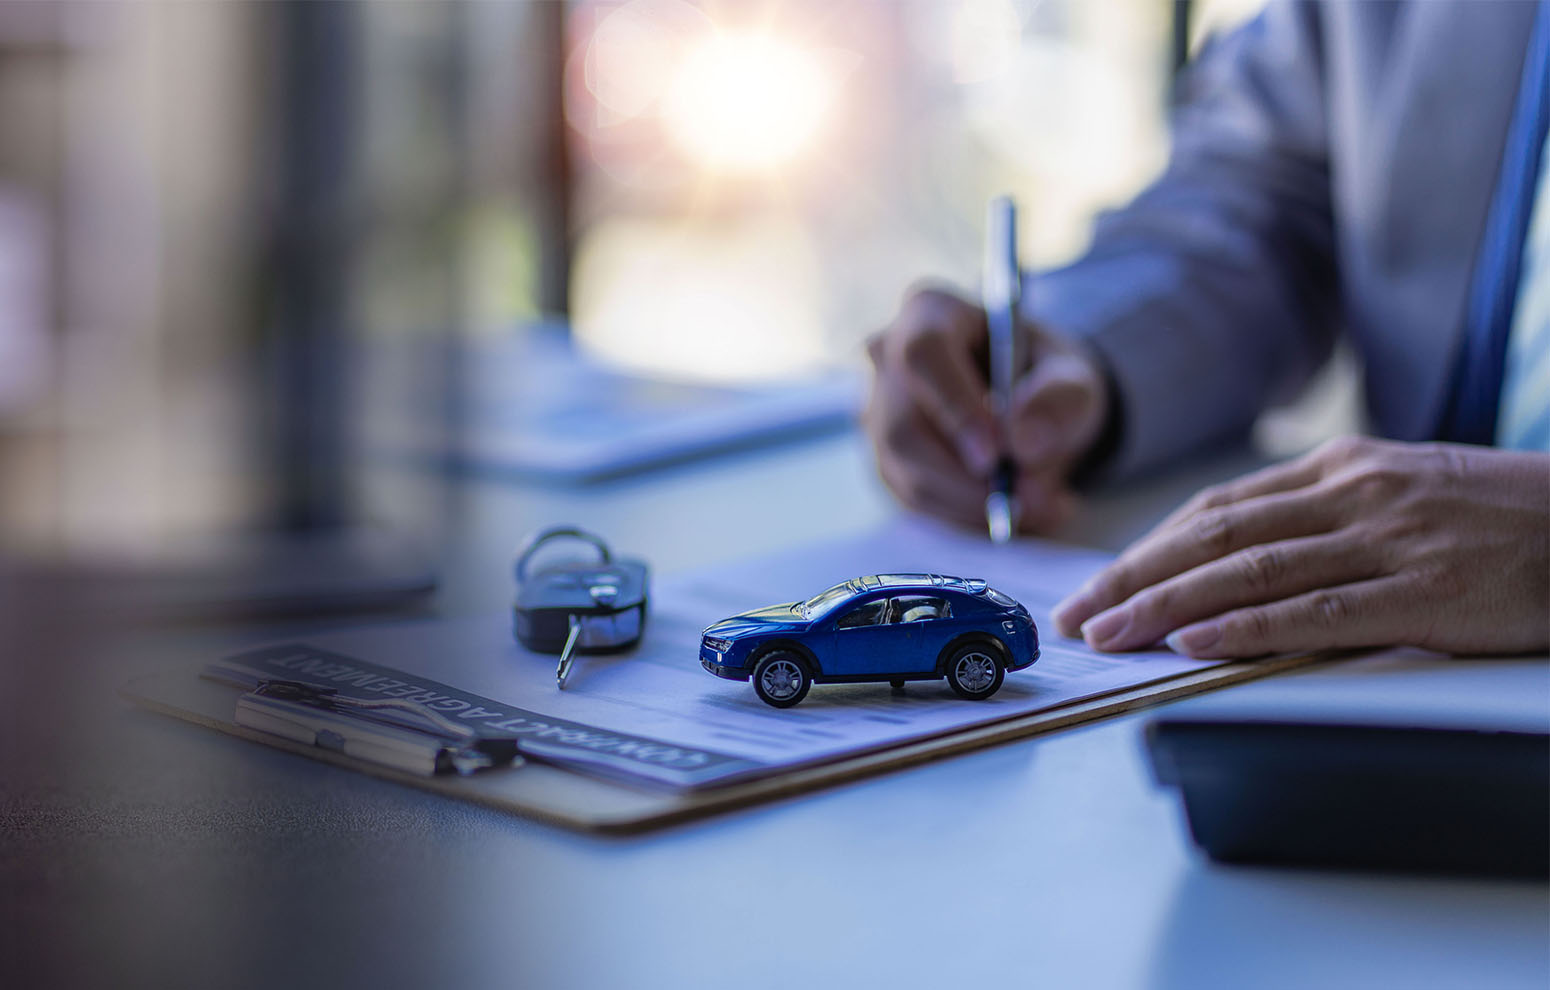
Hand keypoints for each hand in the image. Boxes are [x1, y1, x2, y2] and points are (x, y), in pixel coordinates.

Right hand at [863, 285, 1109, 533]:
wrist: (1031, 403)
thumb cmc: (1046, 376)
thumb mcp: (1075, 377)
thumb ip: (1059, 401)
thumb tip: (1023, 446)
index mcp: (930, 311)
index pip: (924, 355)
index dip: (956, 408)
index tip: (997, 457)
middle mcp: (888, 357)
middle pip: (905, 427)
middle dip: (967, 479)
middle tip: (1032, 502)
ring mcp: (878, 411)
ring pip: (907, 472)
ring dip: (974, 505)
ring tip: (1043, 510)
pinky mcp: (887, 459)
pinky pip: (916, 499)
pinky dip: (968, 516)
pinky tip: (1017, 513)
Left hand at [1052, 436, 1549, 657]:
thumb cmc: (1499, 517)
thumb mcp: (1401, 493)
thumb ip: (1322, 517)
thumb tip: (1236, 555)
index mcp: (1340, 470)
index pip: (1216, 510)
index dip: (1145, 549)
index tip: (1096, 584)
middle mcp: (1352, 495)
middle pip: (1213, 536)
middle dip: (1132, 576)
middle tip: (1077, 615)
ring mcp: (1389, 540)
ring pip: (1250, 571)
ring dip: (1166, 604)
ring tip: (1111, 634)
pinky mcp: (1427, 592)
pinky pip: (1319, 610)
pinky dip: (1248, 626)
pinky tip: (1195, 641)